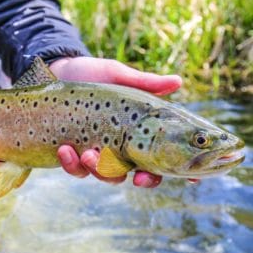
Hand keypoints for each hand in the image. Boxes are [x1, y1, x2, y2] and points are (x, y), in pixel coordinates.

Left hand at [50, 56, 182, 187]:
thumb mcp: (119, 76)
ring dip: (100, 170)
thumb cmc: (94, 73)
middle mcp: (121, 146)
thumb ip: (146, 83)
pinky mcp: (74, 153)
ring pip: (107, 177)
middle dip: (143, 180)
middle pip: (140, 175)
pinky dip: (72, 164)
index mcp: (138, 130)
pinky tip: (65, 148)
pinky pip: (77, 169)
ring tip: (89, 153)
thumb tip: (178, 81)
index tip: (192, 179)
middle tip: (139, 178)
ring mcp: (98, 152)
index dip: (180, 170)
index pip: (165, 154)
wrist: (60, 71)